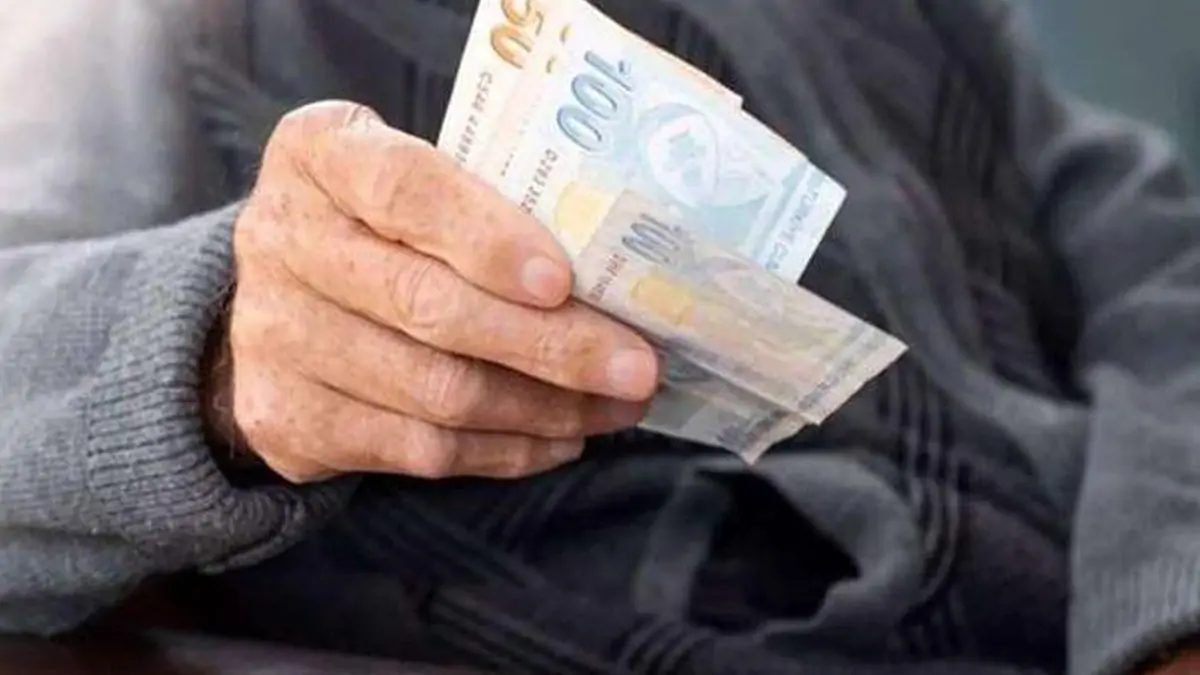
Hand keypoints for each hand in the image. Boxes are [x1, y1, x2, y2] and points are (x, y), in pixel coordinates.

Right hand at [205, 101, 658, 482]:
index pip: (405, 191)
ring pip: (435, 391)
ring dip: (544, 408)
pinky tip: (560, 437)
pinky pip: (418, 451)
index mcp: (321, 155)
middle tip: (637, 369)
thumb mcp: (418, 180)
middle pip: (429, 307)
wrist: (281, 303)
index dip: (486, 239)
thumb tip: (620, 273)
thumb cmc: (384, 225)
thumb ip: (488, 205)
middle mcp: (282, 240)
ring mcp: (274, 337)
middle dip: (551, 345)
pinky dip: (505, 451)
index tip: (562, 282)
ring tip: (616, 407)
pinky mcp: (287, 420)